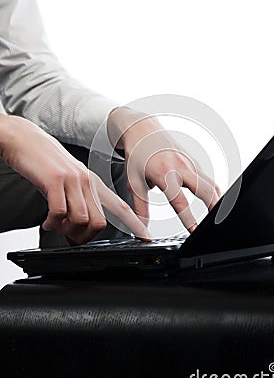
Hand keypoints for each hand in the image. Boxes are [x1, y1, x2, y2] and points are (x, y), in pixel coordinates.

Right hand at [0, 115, 149, 244]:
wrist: (25, 139)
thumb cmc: (45, 162)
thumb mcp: (68, 181)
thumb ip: (77, 202)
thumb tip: (77, 228)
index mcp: (93, 183)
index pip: (120, 206)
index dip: (135, 223)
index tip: (145, 236)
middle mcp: (87, 181)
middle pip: (100, 222)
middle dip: (85, 237)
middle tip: (70, 238)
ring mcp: (72, 180)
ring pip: (82, 219)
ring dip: (66, 230)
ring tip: (55, 225)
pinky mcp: (55, 180)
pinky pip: (59, 212)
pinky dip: (52, 223)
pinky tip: (47, 221)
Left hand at [107, 107, 220, 231]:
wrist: (141, 127)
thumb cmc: (137, 153)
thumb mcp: (133, 182)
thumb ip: (139, 207)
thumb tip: (140, 228)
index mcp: (163, 173)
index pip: (180, 202)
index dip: (189, 220)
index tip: (195, 232)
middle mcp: (180, 167)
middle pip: (206, 190)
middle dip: (214, 208)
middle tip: (216, 223)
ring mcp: (189, 162)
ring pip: (211, 183)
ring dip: (218, 200)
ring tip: (220, 215)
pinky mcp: (193, 161)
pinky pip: (208, 178)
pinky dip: (213, 191)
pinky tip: (214, 201)